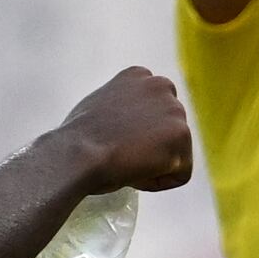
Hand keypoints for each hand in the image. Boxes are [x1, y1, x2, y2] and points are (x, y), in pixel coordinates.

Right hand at [66, 64, 194, 194]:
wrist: (76, 154)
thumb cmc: (77, 139)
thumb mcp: (98, 106)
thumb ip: (123, 107)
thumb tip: (133, 121)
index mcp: (138, 75)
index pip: (154, 110)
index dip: (137, 133)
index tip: (117, 140)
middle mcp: (160, 86)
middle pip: (169, 131)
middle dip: (150, 147)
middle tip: (121, 154)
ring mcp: (174, 110)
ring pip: (176, 153)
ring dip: (153, 165)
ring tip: (124, 161)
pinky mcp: (182, 135)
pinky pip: (179, 174)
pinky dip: (158, 182)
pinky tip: (134, 173)